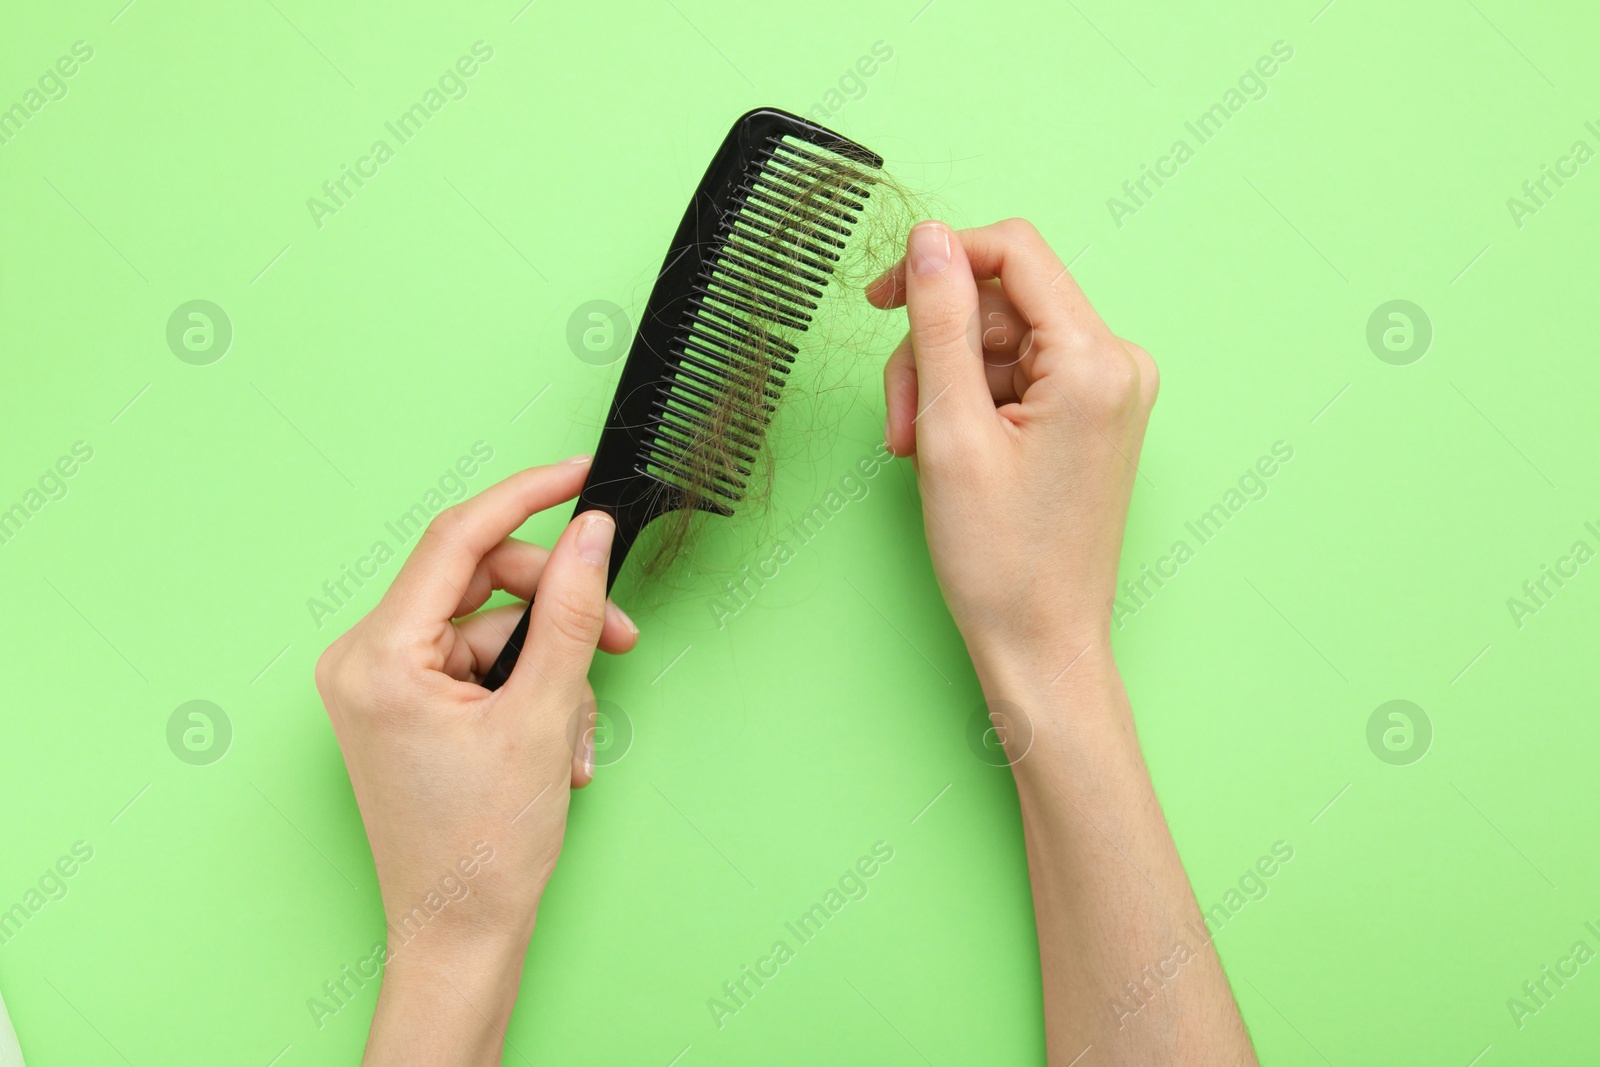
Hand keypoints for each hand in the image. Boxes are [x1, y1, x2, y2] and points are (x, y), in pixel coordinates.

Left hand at [314, 459, 637, 1064]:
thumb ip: (568, 612)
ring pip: (488, 627)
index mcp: (378, 656)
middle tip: (618, 632)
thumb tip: (588, 534)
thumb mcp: (543, 716)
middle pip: (477, 583)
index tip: (578, 473)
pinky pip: (479, 664)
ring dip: (549, 665)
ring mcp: (381, 684)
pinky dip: (528, 690)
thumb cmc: (485, 847)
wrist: (461, 933)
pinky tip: (558, 743)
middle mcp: (364, 660)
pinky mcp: (404, 706)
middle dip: (554, 605)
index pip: (456, 540)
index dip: (525, 496)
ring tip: (579, 729)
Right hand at [867, 218, 1157, 684]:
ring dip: (944, 382)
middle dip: (936, 347)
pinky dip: (970, 402)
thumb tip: (930, 239)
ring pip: (1001, 338)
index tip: (882, 297)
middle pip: (1001, 300)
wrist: (1042, 644)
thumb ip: (940, 324)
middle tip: (901, 420)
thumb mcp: (950, 431)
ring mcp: (1109, 390)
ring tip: (918, 449)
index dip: (939, 262)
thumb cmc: (1001, 560)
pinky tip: (948, 451)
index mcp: (1097, 360)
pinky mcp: (1092, 413)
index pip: (1014, 252)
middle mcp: (1118, 364)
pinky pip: (1018, 373)